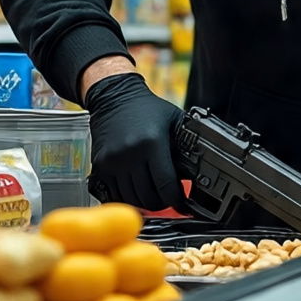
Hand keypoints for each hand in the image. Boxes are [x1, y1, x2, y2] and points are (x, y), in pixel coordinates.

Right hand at [84, 72, 186, 212]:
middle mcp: (130, 154)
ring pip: (132, 199)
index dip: (177, 199)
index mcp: (152, 143)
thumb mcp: (175, 121)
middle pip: (149, 197)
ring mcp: (112, 162)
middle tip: (169, 198)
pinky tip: (137, 191)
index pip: (166, 185)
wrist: (113, 97)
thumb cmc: (147, 109)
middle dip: (163, 202)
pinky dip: (128, 198)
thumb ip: (186, 144)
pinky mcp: (100, 166)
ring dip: (145, 202)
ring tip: (154, 196)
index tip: (182, 203)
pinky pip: (114, 194)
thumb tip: (201, 170)